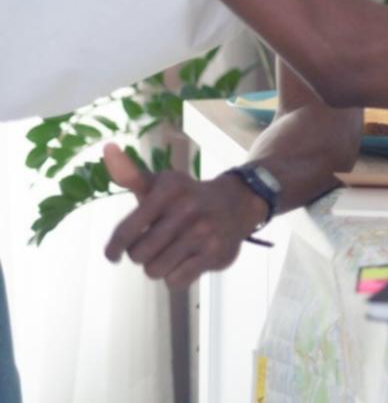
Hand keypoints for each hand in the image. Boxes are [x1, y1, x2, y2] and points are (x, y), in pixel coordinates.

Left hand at [102, 143, 266, 290]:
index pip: (126, 231)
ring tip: (170, 254)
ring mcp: (203, 232)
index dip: (114, 248)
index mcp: (168, 191)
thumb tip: (107, 148)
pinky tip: (185, 263)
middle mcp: (187, 209)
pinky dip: (175, 277)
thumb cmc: (186, 197)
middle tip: (155, 246)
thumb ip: (130, 174)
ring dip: (158, 267)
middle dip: (142, 254)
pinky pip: (176, 281)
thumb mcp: (160, 184)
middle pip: (138, 255)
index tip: (113, 256)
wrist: (238, 202)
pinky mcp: (216, 253)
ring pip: (155, 270)